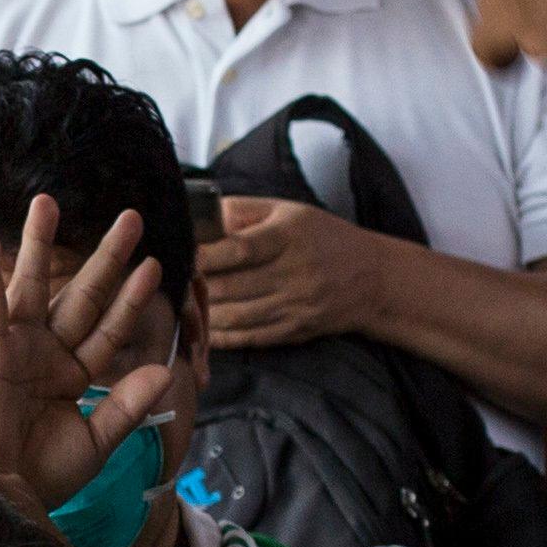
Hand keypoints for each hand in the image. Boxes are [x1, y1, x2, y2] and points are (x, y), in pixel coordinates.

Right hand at [0, 200, 181, 513]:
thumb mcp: (95, 442)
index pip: (110, 328)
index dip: (131, 298)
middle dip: (105, 257)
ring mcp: (15, 350)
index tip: (155, 266)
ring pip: (31, 286)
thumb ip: (126, 406)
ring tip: (47, 201)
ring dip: (36, 244)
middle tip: (131, 218)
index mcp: (73, 375)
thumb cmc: (42, 478)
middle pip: (80, 295)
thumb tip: (165, 370)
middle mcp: (46, 355)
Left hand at [199, 195, 403, 353]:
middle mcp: (293, 273)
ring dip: (204, 314)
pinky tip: (204, 327)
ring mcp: (295, 306)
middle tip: (173, 282)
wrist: (372, 278)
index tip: (183, 254)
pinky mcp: (295, 330)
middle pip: (232, 286)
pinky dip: (222, 335)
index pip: (239, 248)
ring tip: (183, 305)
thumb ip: (243, 210)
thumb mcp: (289, 210)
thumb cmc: (323, 237)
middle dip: (197, 286)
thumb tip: (200, 216)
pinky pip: (250, 337)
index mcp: (289, 236)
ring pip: (236, 316)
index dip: (205, 255)